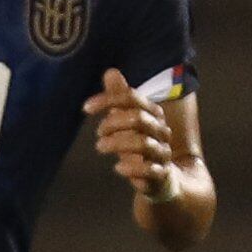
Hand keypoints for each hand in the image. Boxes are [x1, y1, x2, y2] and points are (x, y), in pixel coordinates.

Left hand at [83, 68, 177, 200]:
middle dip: (113, 123)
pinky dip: (133, 169)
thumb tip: (110, 72)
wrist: (165, 179)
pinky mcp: (162, 175)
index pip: (132, 98)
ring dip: (117, 144)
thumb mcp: (128, 121)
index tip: (86, 108)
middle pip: (138, 118)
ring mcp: (163, 153)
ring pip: (143, 143)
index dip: (108, 99)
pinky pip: (151, 170)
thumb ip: (119, 98)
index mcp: (154, 114)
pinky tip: (118, 168)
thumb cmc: (141, 146)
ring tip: (100, 147)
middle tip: (98, 133)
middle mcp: (161, 131)